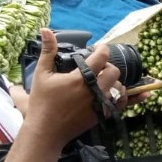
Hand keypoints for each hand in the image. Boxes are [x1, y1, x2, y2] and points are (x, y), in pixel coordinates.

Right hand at [25, 29, 120, 147]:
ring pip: (119, 87)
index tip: (99, 48)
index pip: (101, 58)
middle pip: (114, 71)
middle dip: (107, 66)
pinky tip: (118, 92)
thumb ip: (48, 51)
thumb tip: (46, 30)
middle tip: (97, 67)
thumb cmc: (42, 102)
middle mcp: (94, 91)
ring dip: (114, 81)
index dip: (102, 49)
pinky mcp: (102, 115)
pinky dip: (120, 96)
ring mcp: (100, 104)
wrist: (46, 131)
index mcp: (80, 78)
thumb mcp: (42, 74)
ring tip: (102, 80)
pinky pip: (120, 103)